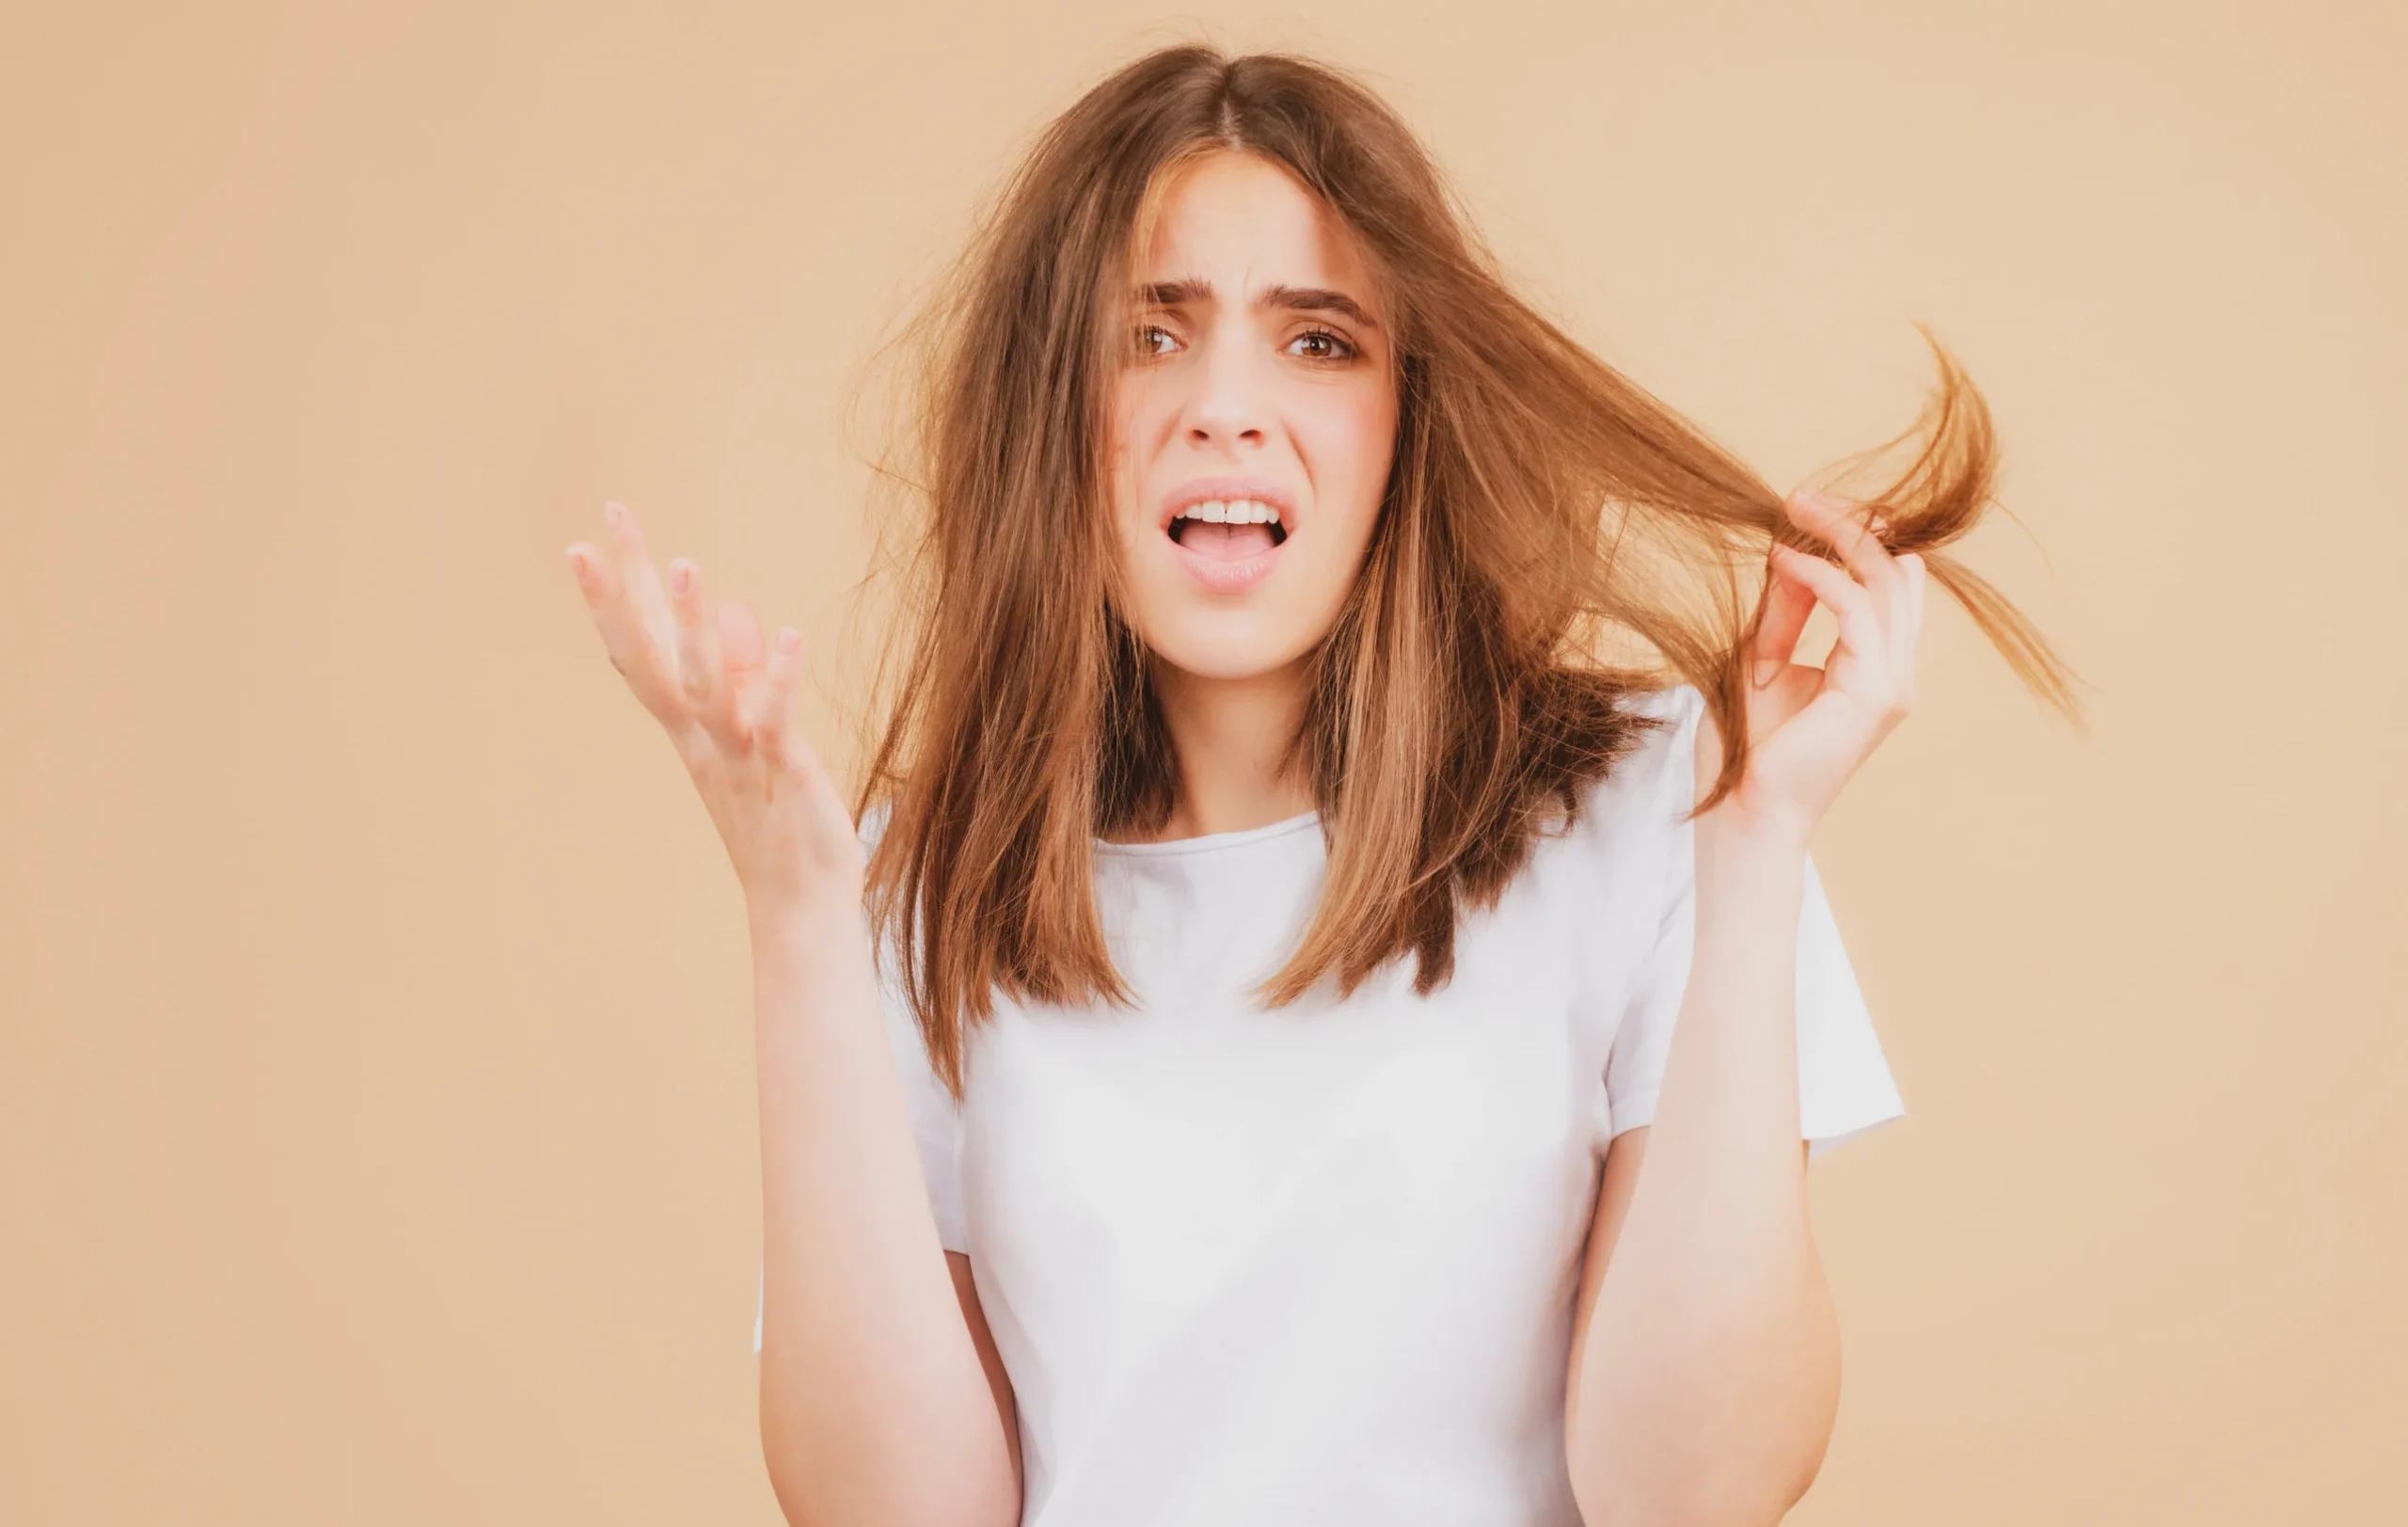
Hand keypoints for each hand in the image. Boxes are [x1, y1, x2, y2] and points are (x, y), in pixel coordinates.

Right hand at [565, 501, 864, 913]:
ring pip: (706, 686)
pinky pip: (775, 725)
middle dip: (625, 596)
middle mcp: (702, 741)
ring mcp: (739, 759)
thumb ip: (744, 678)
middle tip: (598, 531)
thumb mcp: (755, 737)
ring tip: (685, 566)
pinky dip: (777, 682)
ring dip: (694, 628)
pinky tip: (788, 634)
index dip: (614, 601)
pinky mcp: (785, 776)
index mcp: (690, 730)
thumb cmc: (777, 821)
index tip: (585, 541)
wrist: (800, 907)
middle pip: (652, 659)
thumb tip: (736, 610)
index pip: (641, 654)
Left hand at [1695, 489, 1926, 847]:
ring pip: (1886, 584)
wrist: (1745, 812)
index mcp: (1874, 668)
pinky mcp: (1874, 693)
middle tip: (1801, 497)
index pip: (1885, 586)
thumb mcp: (1760, 660)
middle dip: (1853, 527)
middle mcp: (1894, 673)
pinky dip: (1823, 577)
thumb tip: (1790, 557)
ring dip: (1840, 539)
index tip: (1804, 509)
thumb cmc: (1747, 750)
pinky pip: (1859, 612)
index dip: (1854, 540)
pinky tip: (1786, 561)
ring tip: (1795, 511)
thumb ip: (1784, 613)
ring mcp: (1891, 684)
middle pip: (1895, 574)